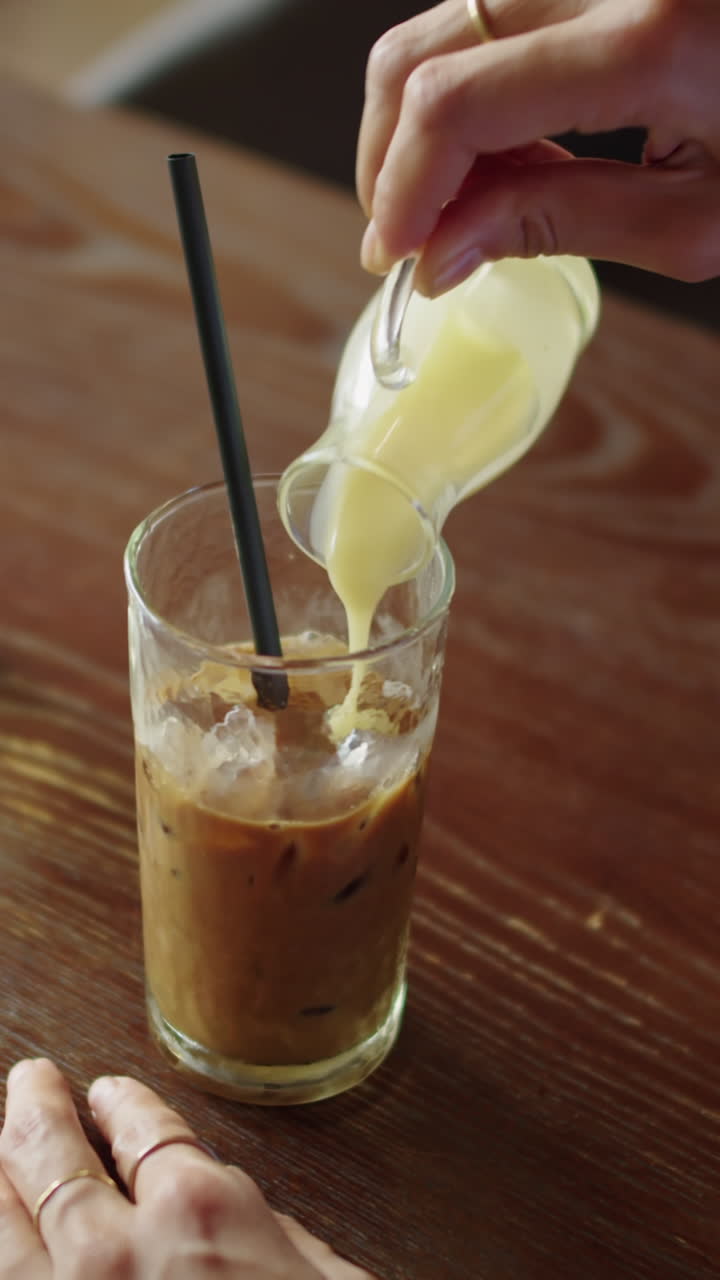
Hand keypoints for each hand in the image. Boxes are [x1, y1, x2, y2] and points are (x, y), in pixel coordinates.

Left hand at [0, 1059, 374, 1278]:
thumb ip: (273, 1238)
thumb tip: (233, 1205)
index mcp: (202, 1215)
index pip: (144, 1130)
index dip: (120, 1104)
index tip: (106, 1092)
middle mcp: (117, 1254)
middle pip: (53, 1156)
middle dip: (34, 1111)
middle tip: (27, 1081)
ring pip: (4, 1221)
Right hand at [357, 0, 719, 294]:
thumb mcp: (697, 220)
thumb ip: (559, 226)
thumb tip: (441, 254)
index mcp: (652, 38)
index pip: (460, 103)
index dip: (403, 189)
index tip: (396, 256)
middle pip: (425, 50)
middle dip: (392, 159)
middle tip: (409, 238)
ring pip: (442, 25)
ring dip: (426, 127)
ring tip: (474, 199)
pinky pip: (488, 16)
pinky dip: (471, 90)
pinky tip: (511, 147)